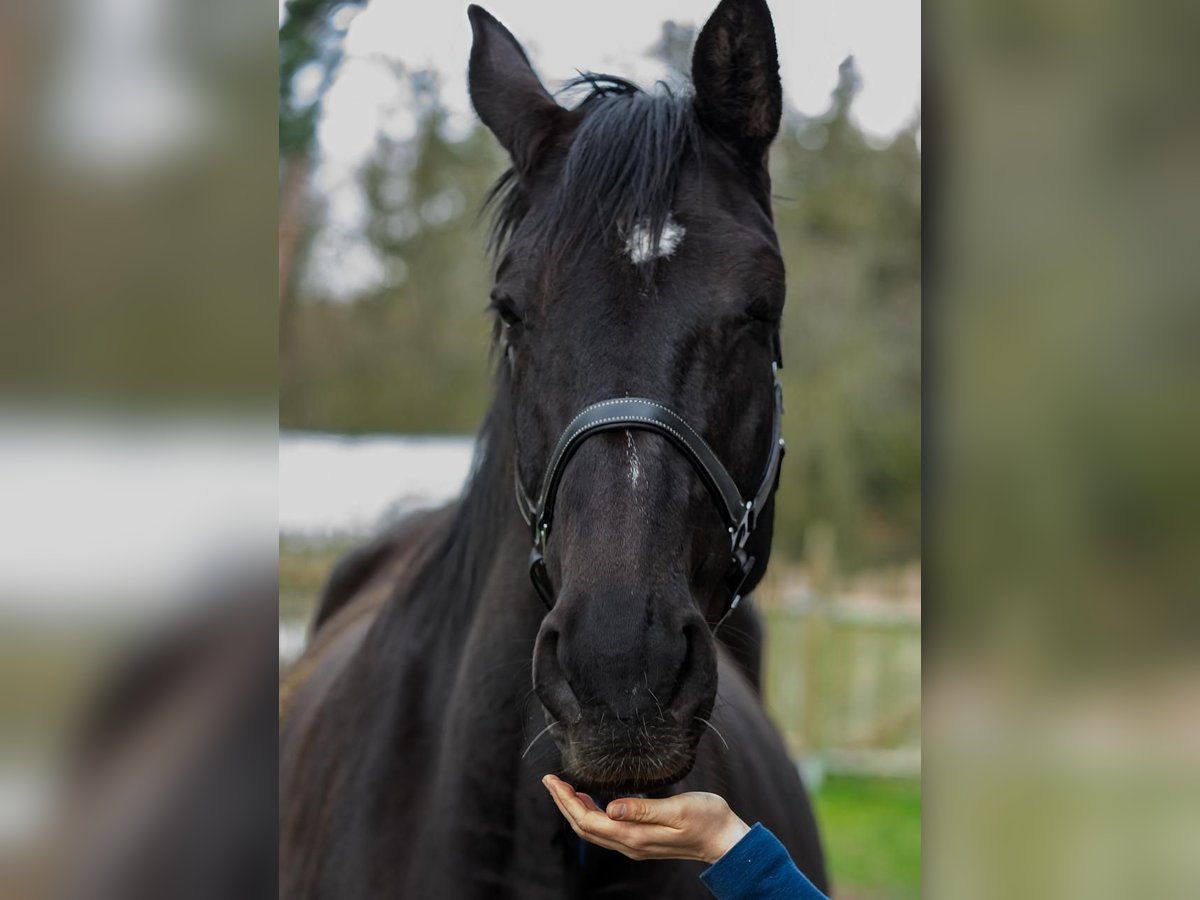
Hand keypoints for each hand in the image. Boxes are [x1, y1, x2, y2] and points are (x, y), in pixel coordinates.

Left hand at [541, 774, 750, 863]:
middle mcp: (630, 844)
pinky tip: (591, 800)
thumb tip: (611, 807)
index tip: (553, 779)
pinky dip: (591, 814)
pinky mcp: (642, 841)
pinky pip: (606, 830)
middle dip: (564, 803)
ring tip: (563, 788)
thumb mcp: (677, 808)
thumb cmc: (707, 819)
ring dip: (575, 809)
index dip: (566, 800)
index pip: (588, 820)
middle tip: (550, 780)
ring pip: (593, 830)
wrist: (726, 841)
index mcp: (635, 835)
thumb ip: (643, 809)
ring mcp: (635, 845)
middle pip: (585, 827)